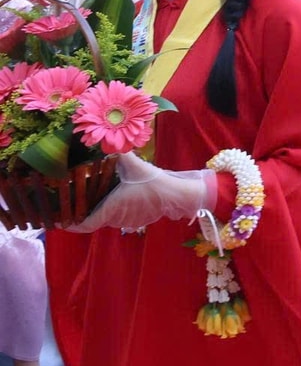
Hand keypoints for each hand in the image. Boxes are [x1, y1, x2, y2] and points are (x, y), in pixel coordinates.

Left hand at [63, 154, 214, 233]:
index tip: (58, 221)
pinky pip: (121, 216)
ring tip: (96, 196)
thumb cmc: (153, 182)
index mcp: (110, 208)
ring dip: (102, 209)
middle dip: (85, 211)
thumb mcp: (135, 166)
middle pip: (95, 218)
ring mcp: (128, 221)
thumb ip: (120, 155)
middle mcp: (116, 218)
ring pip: (108, 217)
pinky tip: (119, 197)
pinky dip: (116, 209)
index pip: (84, 224)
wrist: (177, 194)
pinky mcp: (138, 220)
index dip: (69, 225)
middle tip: (77, 199)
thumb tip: (106, 140)